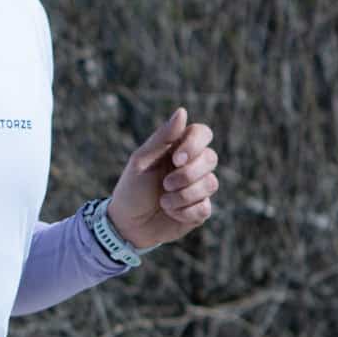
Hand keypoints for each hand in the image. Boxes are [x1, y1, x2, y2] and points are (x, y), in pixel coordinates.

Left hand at [107, 107, 218, 250]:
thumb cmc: (132, 189)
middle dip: (187, 174)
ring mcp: (198, 188)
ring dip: (183, 195)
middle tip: (165, 184)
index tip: (176, 159)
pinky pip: (205, 208)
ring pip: (211, 184)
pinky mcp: (200, 210)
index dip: (195, 144)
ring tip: (164, 201)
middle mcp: (193, 166)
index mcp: (179, 149)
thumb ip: (162, 137)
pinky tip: (170, 213)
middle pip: (211, 158)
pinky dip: (184, 212)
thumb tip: (182, 111)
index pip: (203, 133)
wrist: (127, 225)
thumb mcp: (141, 161)